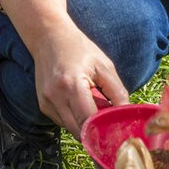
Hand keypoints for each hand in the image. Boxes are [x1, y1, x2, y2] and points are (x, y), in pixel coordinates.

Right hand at [29, 19, 128, 136]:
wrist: (49, 37)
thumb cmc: (79, 48)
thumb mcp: (104, 65)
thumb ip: (117, 91)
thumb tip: (125, 113)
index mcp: (72, 85)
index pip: (87, 121)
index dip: (103, 129)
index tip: (116, 129)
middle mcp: (55, 97)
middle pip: (78, 130)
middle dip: (95, 130)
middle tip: (109, 122)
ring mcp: (46, 103)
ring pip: (70, 128)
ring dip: (84, 125)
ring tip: (94, 106)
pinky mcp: (43, 105)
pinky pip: (63, 121)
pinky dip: (75, 118)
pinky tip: (81, 103)